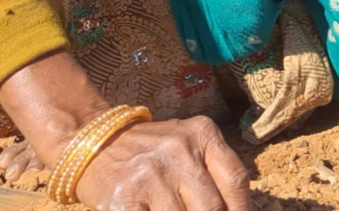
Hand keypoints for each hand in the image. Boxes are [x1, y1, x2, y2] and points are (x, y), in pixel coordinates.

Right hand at [71, 116, 251, 210]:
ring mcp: (150, 175)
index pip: (235, 180)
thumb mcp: (188, 145)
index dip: (243, 210)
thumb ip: (214, 172)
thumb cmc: (152, 151)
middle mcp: (178, 150)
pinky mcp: (126, 198)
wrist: (95, 142)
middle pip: (213, 207)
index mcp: (202, 134)